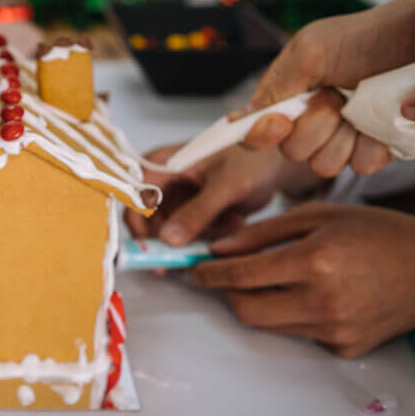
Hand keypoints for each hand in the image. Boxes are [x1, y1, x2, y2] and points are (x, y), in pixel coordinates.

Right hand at [124, 143, 320, 245]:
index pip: (133, 197)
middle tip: (190, 258)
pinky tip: (235, 219)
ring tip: (228, 223)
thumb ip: (198, 212)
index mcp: (161, 164)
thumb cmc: (253, 158)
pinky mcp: (195, 212)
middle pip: (149, 221)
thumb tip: (168, 240)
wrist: (281, 159)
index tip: (151, 252)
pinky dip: (213, 234)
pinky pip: (192, 235)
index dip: (137, 225)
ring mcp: (179, 198)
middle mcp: (164, 181)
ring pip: (171, 232)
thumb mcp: (226, 185)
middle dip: (174, 240)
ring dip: (199, 237)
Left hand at [192, 202, 414, 357]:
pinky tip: (309, 294)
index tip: (196, 270)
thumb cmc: (373, 232)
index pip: (243, 275)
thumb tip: (218, 249)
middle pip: (247, 311)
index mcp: (315, 261)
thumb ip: (262, 234)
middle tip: (227, 276)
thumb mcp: (316, 216)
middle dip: (228, 293)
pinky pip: (300, 334)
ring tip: (273, 279)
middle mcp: (324, 301)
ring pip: (270, 325)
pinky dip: (291, 315)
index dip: (211, 274)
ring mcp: (336, 330)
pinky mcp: (346, 348)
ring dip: (258, 303)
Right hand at [236, 0, 414, 175]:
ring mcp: (343, 138)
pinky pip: (361, 167)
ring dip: (344, 136)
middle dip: (315, 126)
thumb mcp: (309, 52)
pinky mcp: (374, 148)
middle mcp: (312, 122)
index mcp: (290, 99)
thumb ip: (275, 88)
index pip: (257, 133)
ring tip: (360, 106)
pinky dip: (373, 144)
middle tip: (336, 96)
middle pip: (292, 153)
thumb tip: (238, 120)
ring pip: (325, 165)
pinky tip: (380, 122)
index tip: (280, 124)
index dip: (262, 135)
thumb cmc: (365, 38)